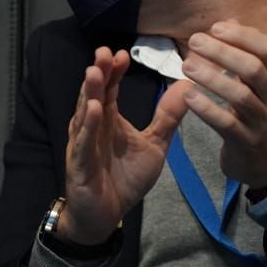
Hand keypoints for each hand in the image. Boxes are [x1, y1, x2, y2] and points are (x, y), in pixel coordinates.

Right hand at [60, 47, 190, 244]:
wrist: (106, 214)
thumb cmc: (125, 178)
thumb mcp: (154, 145)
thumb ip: (168, 117)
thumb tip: (186, 86)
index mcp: (108, 120)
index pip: (109, 89)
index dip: (114, 71)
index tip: (123, 54)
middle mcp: (91, 127)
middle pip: (93, 95)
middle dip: (98, 73)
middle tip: (104, 51)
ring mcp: (82, 144)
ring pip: (84, 114)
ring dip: (89, 93)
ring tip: (95, 72)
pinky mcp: (79, 164)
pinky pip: (83, 143)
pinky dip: (87, 126)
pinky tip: (92, 110)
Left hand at [180, 21, 266, 189]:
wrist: (266, 160)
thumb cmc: (255, 112)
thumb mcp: (256, 83)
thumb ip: (242, 52)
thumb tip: (227, 21)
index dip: (242, 35)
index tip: (215, 27)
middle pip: (253, 68)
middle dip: (223, 52)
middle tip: (194, 41)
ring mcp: (264, 120)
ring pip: (240, 95)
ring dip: (211, 77)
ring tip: (186, 65)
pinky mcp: (247, 141)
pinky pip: (227, 123)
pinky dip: (207, 108)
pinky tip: (188, 95)